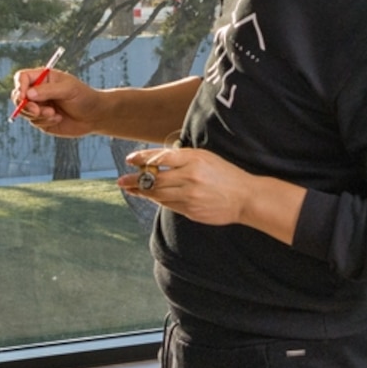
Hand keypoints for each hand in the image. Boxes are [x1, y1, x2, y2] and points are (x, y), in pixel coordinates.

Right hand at [15, 66, 102, 136]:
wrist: (94, 116)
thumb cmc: (83, 97)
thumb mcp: (68, 89)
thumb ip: (48, 91)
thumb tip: (28, 94)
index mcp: (42, 78)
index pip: (22, 78)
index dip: (20, 86)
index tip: (25, 96)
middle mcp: (37, 91)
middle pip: (17, 96)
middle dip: (25, 105)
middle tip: (37, 111)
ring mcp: (39, 106)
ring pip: (24, 111)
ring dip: (37, 115)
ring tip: (54, 114)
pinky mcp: (41, 120)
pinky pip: (34, 122)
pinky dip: (45, 121)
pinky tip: (58, 119)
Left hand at [120, 147, 258, 226]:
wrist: (245, 197)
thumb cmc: (225, 174)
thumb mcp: (206, 158)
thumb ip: (183, 158)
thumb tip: (157, 160)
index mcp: (194, 159)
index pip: (160, 157)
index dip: (142, 158)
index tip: (130, 159)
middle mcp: (190, 177)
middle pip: (154, 178)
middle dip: (134, 179)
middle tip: (121, 180)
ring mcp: (190, 196)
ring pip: (158, 194)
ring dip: (141, 192)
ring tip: (130, 189)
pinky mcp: (191, 210)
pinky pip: (168, 205)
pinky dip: (157, 200)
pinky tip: (149, 196)